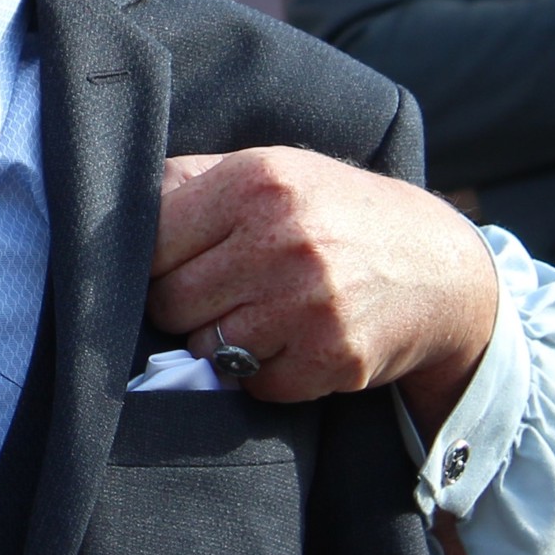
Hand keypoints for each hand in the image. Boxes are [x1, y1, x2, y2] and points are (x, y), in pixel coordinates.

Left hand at [148, 146, 500, 434]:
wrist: (439, 267)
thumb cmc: (334, 213)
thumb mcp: (271, 170)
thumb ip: (191, 181)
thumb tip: (115, 203)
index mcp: (255, 181)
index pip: (149, 241)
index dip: (153, 260)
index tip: (173, 263)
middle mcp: (282, 239)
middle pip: (169, 301)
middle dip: (183, 304)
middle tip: (219, 292)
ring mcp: (310, 303)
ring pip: (205, 348)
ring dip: (220, 341)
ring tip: (258, 313)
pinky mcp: (333, 358)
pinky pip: (253, 384)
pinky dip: (263, 372)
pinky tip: (291, 340)